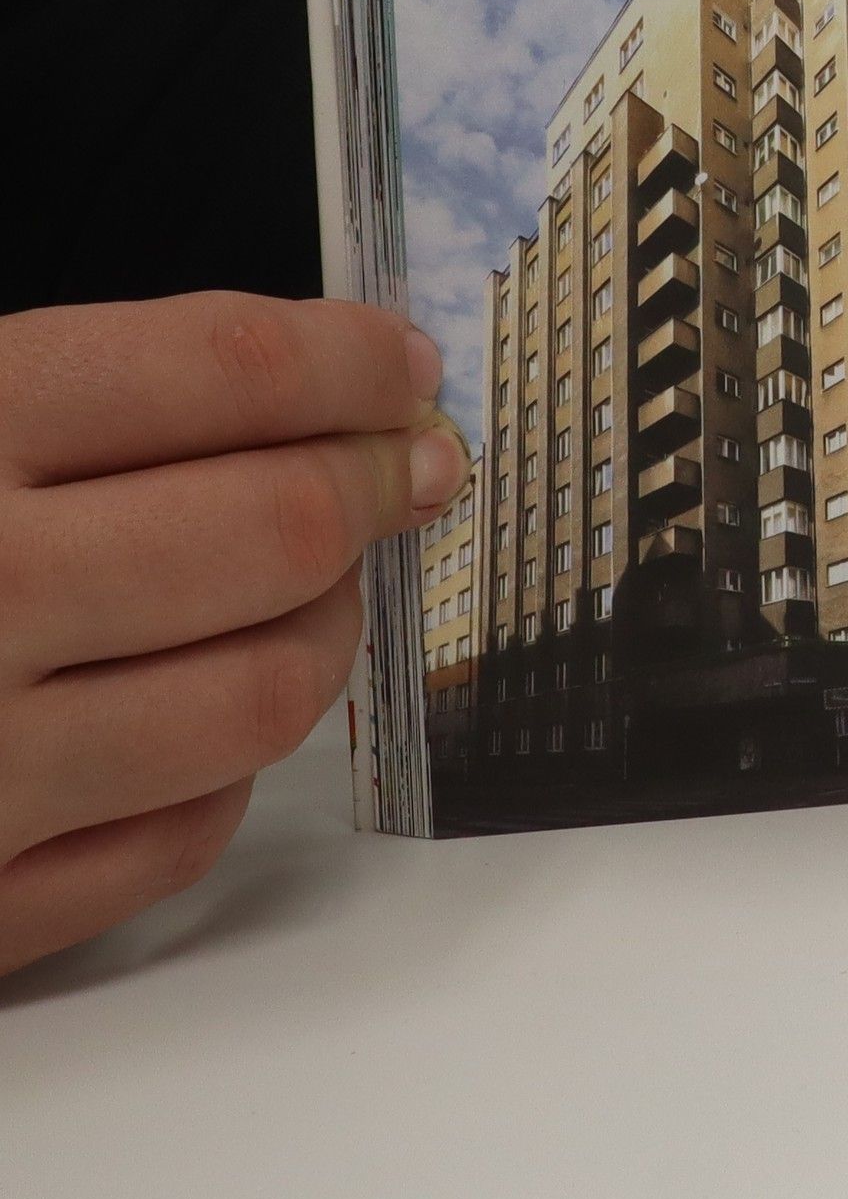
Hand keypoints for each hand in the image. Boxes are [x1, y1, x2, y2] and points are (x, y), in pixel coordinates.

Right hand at [0, 292, 466, 974]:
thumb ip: (80, 400)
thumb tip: (315, 381)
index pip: (224, 368)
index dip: (351, 359)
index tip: (404, 367)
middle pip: (276, 527)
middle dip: (378, 483)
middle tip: (416, 466)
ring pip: (265, 694)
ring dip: (329, 629)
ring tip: (318, 585)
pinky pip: (182, 839)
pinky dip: (231, 772)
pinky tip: (210, 710)